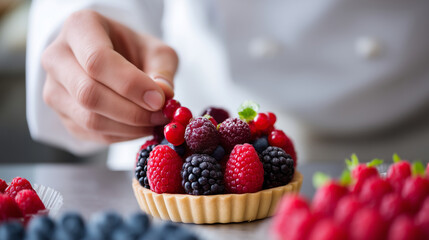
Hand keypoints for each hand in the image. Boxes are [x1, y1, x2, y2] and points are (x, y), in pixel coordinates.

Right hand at [41, 10, 177, 143]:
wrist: (112, 59)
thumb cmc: (133, 50)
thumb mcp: (155, 50)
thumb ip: (162, 70)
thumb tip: (164, 95)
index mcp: (79, 28)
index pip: (97, 60)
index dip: (130, 84)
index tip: (159, 99)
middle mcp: (56, 57)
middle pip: (88, 93)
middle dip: (132, 111)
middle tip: (161, 115)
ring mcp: (53, 89)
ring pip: (89, 119)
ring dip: (129, 127)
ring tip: (155, 121)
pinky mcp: (61, 115)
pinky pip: (91, 134)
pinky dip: (121, 136)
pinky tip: (140, 127)